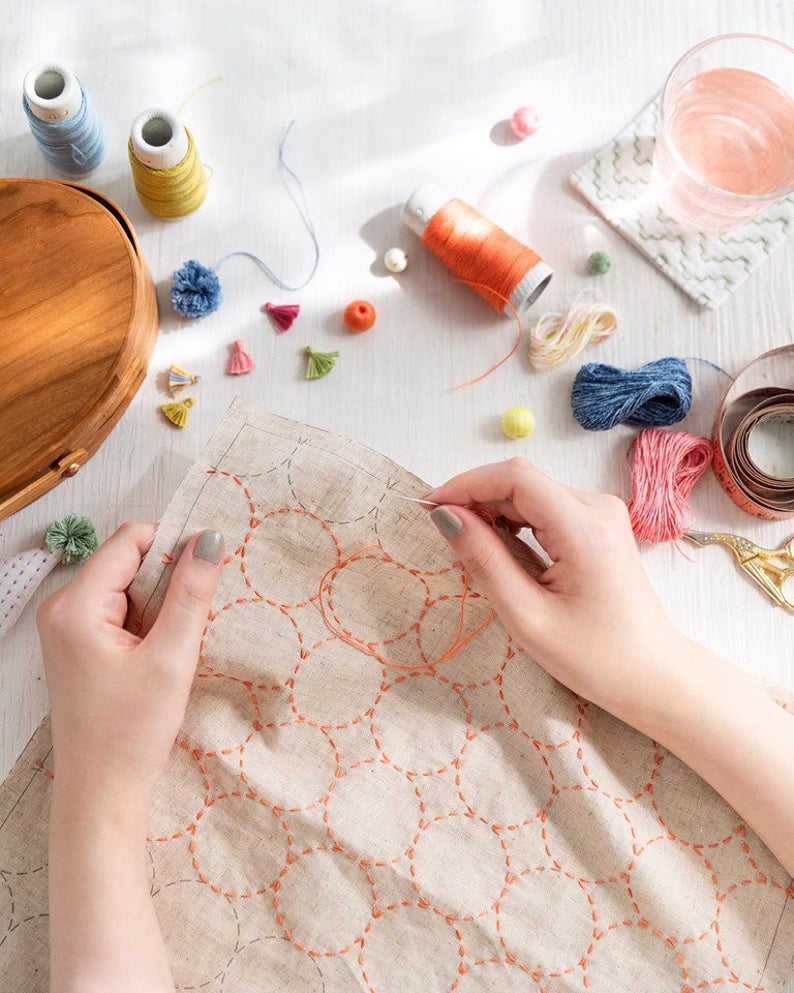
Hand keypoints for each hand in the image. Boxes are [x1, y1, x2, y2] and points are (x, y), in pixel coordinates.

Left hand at [37, 522, 224, 821]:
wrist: (102, 795)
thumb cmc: (130, 734)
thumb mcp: (172, 659)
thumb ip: (192, 594)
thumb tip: (211, 539)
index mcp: (75, 605)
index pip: (132, 540)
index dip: (175, 547)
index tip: (208, 574)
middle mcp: (63, 608)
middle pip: (130, 561)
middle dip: (169, 584)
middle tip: (186, 630)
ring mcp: (69, 627)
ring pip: (131, 587)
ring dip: (162, 608)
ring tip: (171, 652)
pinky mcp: (80, 645)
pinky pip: (123, 611)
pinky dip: (150, 625)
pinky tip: (159, 659)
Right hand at [425, 457, 687, 729]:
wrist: (653, 674)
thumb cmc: (595, 658)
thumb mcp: (528, 618)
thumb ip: (485, 561)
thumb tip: (446, 516)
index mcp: (585, 529)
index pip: (515, 477)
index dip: (466, 484)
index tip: (430, 509)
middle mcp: (598, 507)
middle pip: (522, 481)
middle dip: (476, 500)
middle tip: (445, 537)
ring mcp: (602, 513)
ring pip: (531, 492)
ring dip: (494, 511)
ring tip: (472, 551)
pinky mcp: (599, 524)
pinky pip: (545, 507)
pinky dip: (515, 521)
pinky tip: (502, 552)